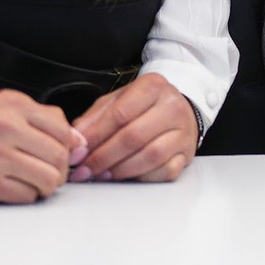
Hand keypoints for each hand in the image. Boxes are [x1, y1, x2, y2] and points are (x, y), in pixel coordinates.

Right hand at [0, 77, 84, 203]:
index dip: (69, 146)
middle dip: (62, 169)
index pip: (63, 127)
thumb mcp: (1, 107)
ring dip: (48, 186)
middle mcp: (8, 126)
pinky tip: (19, 190)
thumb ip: (37, 118)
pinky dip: (28, 196)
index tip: (66, 155)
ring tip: (39, 184)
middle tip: (53, 174)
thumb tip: (75, 139)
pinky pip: (26, 195)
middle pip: (60, 154)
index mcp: (15, 105)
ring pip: (48, 177)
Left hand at [72, 73, 197, 183]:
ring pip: (151, 155)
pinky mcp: (187, 153)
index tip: (77, 153)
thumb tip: (76, 139)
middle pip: (134, 136)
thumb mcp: (118, 100)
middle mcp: (172, 106)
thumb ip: (95, 117)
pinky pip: (165, 171)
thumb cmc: (144, 106)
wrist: (178, 109)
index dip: (95, 137)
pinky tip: (127, 177)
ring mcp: (183, 131)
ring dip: (120, 170)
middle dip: (103, 157)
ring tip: (101, 175)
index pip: (120, 113)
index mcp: (153, 86)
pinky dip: (143, 177)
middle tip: (84, 171)